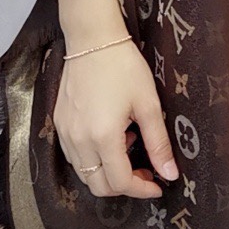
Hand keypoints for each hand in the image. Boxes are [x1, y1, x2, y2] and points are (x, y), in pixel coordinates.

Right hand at [53, 39, 179, 199]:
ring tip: (129, 144)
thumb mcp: (148, 104)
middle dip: (124, 185)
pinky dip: (93, 157)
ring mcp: (65, 133)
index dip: (141, 189)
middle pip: (98, 186)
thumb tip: (169, 174)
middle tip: (145, 171)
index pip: (120, 182)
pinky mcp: (59, 123)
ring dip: (108, 172)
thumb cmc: (124, 66)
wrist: (93, 39)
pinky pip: (74, 155)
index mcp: (103, 137)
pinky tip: (111, 135)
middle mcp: (78, 141)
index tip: (158, 184)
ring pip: (84, 173)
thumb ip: (158, 143)